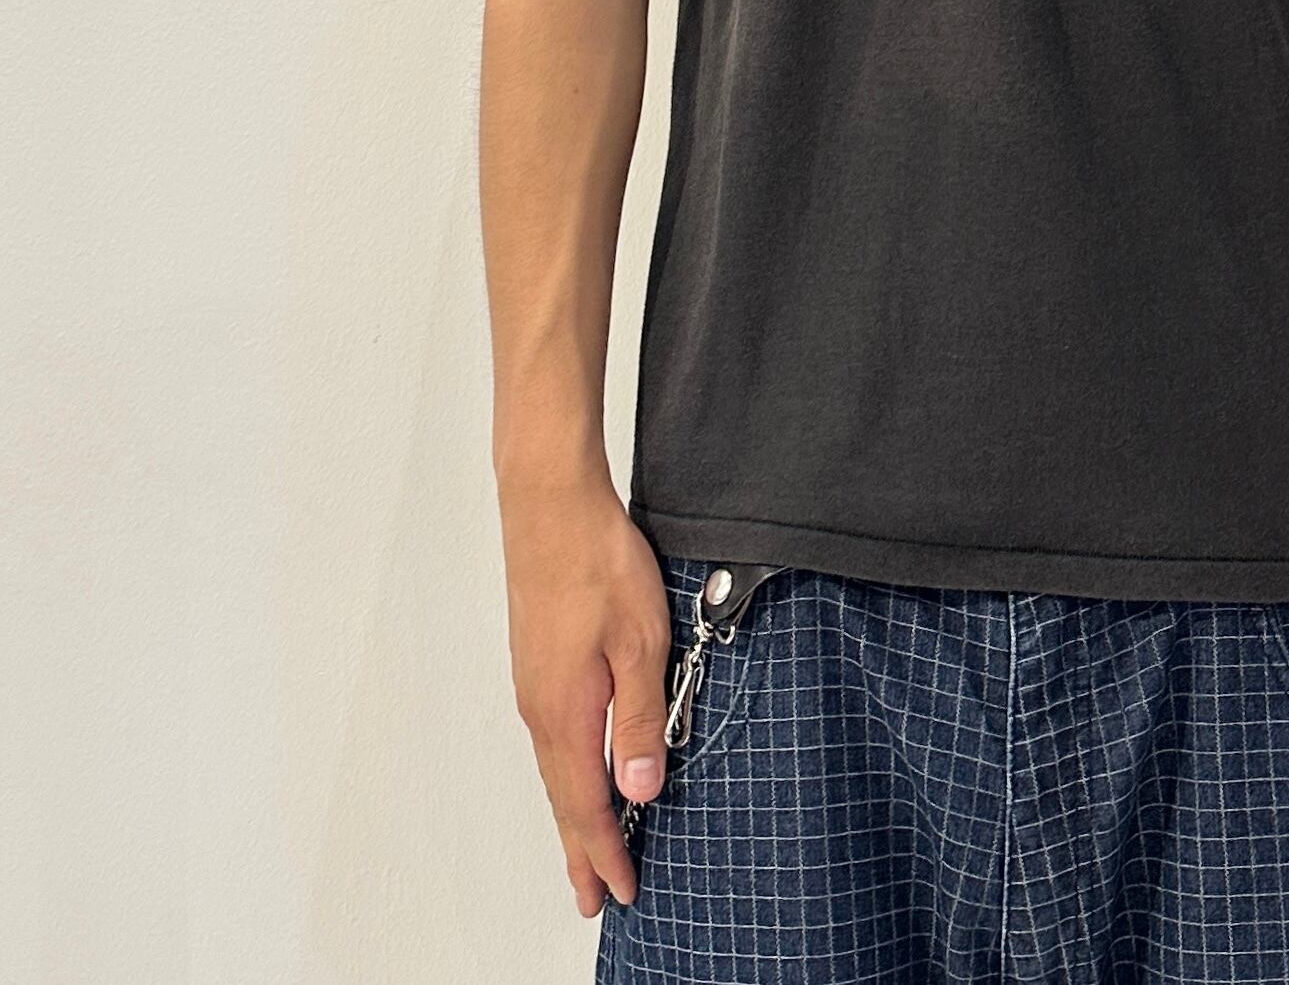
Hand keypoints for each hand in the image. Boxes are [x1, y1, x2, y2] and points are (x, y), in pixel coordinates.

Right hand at [500, 474, 671, 915]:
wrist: (550, 504)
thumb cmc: (595, 562)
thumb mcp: (641, 641)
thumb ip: (642, 717)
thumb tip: (641, 789)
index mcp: (566, 712)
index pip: (587, 804)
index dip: (606, 852)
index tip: (621, 891)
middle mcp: (540, 707)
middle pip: (562, 797)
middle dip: (582, 850)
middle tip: (593, 897)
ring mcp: (534, 684)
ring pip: (555, 768)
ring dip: (573, 813)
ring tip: (587, 848)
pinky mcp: (537, 661)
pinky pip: (552, 737)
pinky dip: (566, 771)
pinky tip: (579, 770)